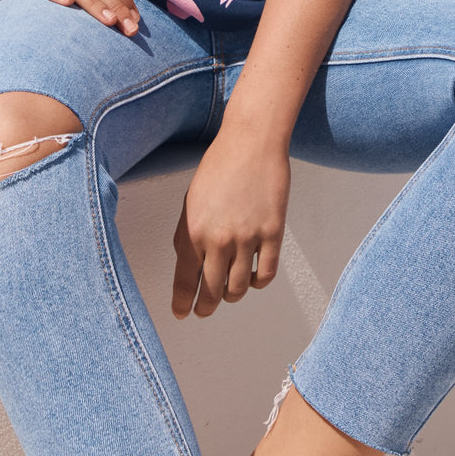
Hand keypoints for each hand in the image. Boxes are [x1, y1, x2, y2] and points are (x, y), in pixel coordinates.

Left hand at [172, 128, 289, 318]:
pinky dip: (256, 283)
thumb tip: (190, 266)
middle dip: (206, 306)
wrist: (251, 142)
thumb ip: (188, 234)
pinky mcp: (272, 234)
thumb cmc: (219, 166)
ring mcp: (248, 238)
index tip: (182, 313)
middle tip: (204, 310)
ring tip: (228, 293)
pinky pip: (265, 275)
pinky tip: (251, 277)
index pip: (185, 280)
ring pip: (238, 288)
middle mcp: (219, 239)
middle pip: (212, 291)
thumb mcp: (190, 200)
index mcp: (193, 230)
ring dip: (231, 296)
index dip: (183, 302)